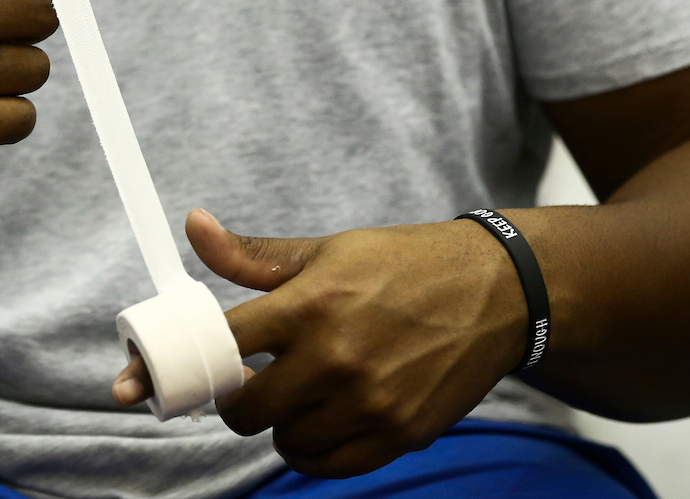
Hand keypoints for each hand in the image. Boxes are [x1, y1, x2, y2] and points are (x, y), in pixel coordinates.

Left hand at [112, 208, 525, 478]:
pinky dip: (314, 450)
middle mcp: (335, 357)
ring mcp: (369, 401)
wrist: (495, 292)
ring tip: (295, 396)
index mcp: (310, 304)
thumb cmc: (403, 264)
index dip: (198, 359)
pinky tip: (321, 422)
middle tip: (249, 384)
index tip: (193, 365)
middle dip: (238, 400)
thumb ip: (253, 255)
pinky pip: (330, 464)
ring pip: (286, 440)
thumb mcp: (326, 251)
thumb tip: (194, 226)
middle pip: (247, 408)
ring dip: (279, 425)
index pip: (223, 347)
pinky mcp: (400, 432)